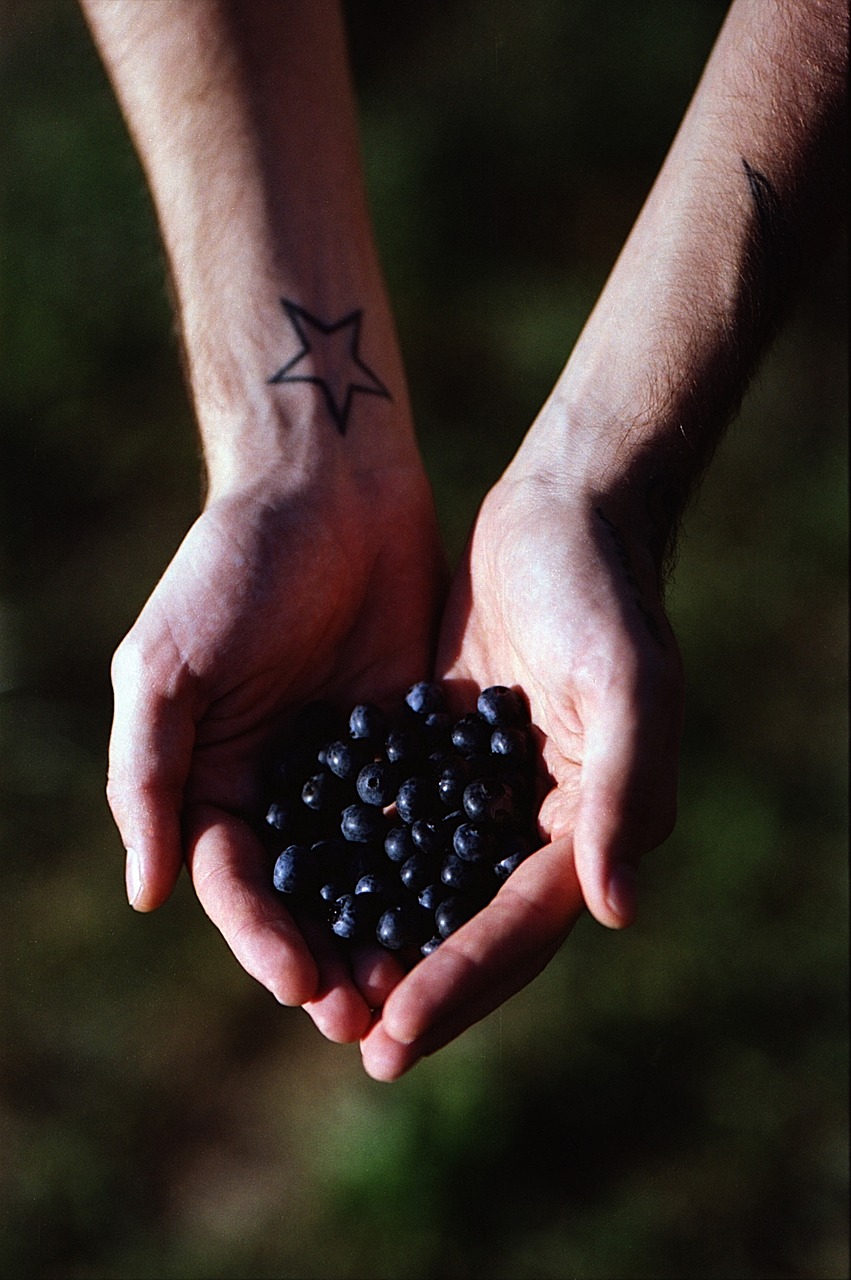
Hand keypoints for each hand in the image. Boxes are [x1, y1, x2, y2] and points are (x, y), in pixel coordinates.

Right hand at [107, 461, 445, 1043]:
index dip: (260, 937)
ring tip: (420, 990)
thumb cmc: (233, 567)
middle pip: (306, 896)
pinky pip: (429, 819)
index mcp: (214, 779)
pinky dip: (442, 868)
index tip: (299, 982)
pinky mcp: (415, 741)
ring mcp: (353, 769)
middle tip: (367, 1017)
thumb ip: (151, 772)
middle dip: (331, 957)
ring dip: (391, 932)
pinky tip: (472, 910)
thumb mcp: (169, 664)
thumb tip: (146, 893)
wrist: (329, 487)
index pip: (233, 881)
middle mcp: (284, 787)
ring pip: (374, 873)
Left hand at [361, 468, 683, 1078]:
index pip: (523, 924)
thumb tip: (616, 911)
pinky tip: (307, 900)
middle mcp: (534, 821)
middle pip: (474, 927)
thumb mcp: (626, 679)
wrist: (557, 514)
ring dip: (381, 943)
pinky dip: (355, 866)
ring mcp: (480, 790)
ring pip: (425, 889)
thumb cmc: (602, 591)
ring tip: (324, 999)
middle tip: (360, 1047)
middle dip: (420, 988)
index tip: (399, 1033)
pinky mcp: (434, 752)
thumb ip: (628, 790)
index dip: (465, 981)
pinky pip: (392, 824)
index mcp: (588, 822)